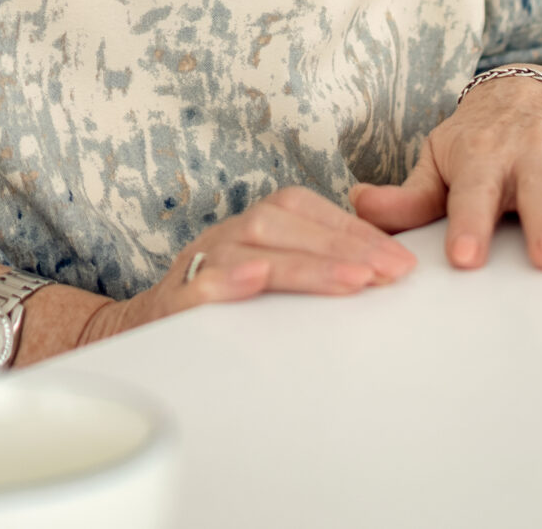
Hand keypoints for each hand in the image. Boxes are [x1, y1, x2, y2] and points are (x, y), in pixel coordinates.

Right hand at [73, 188, 416, 350]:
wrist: (142, 331)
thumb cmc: (220, 305)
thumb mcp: (268, 277)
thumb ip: (311, 267)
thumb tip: (380, 272)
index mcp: (254, 225)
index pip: (308, 210)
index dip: (355, 229)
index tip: (399, 259)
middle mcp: (228, 233)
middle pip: (284, 223)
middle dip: (343, 246)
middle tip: (390, 272)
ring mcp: (200, 261)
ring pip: (253, 247)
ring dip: (306, 263)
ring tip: (353, 280)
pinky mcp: (174, 296)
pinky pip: (201, 280)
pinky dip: (230, 278)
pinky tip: (259, 280)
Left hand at [349, 73, 541, 270]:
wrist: (525, 84)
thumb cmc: (479, 138)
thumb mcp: (439, 157)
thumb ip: (408, 193)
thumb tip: (358, 207)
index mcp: (484, 156)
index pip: (472, 194)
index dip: (468, 224)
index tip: (465, 259)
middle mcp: (533, 151)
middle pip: (539, 190)